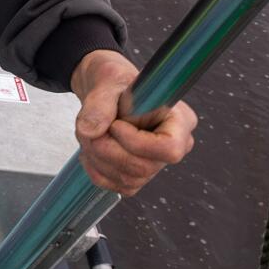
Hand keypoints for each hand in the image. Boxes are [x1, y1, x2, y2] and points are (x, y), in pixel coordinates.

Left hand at [70, 49, 196, 195]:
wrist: (105, 94)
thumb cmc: (115, 83)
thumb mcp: (107, 82)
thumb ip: (99, 104)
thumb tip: (89, 131)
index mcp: (180, 120)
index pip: (169, 148)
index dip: (136, 143)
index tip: (115, 125)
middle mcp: (175, 146)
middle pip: (143, 167)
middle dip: (107, 150)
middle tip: (90, 129)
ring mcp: (157, 164)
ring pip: (128, 179)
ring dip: (98, 158)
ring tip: (89, 132)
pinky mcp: (138, 176)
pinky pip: (116, 185)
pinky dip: (96, 169)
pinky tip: (91, 147)